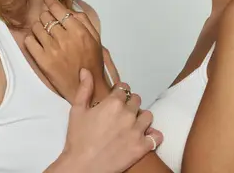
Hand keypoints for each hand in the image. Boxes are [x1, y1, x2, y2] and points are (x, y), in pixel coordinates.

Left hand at [26, 0, 104, 101]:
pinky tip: (38, 42)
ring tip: (44, 32)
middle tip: (48, 19)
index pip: (59, 9)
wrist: (87, 88)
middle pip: (46, 16)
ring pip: (36, 27)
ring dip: (39, 26)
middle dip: (46, 15)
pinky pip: (29, 41)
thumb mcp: (95, 38)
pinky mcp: (42, 61)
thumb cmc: (92, 62)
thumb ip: (83, 21)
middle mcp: (65, 38)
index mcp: (79, 31)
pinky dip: (31, 39)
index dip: (50, 1)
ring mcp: (52, 50)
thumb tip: (69, 8)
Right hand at [47, 69, 162, 172]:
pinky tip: (144, 137)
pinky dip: (152, 136)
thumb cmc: (78, 139)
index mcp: (113, 103)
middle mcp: (128, 114)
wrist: (82, 166)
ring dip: (141, 118)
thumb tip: (86, 70)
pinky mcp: (142, 147)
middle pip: (136, 100)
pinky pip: (157, 136)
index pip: (124, 88)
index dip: (119, 93)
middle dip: (129, 105)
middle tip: (120, 115)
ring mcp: (137, 131)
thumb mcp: (77, 110)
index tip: (115, 99)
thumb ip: (84, 88)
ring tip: (131, 125)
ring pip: (148, 115)